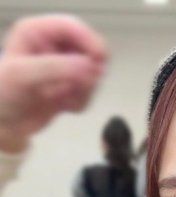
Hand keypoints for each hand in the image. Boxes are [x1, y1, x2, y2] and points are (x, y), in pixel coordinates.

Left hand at [0, 14, 106, 151]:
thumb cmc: (5, 94)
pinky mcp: (71, 87)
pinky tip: (63, 107)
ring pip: (92, 74)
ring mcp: (64, 67)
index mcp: (38, 32)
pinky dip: (81, 102)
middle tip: (80, 88)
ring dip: (84, 91)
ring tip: (63, 101)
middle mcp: (54, 46)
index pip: (72, 27)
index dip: (89, 40)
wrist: (5, 125)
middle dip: (88, 72)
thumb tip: (90, 66)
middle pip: (89, 50)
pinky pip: (89, 92)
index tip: (100, 60)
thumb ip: (55, 68)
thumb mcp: (23, 75)